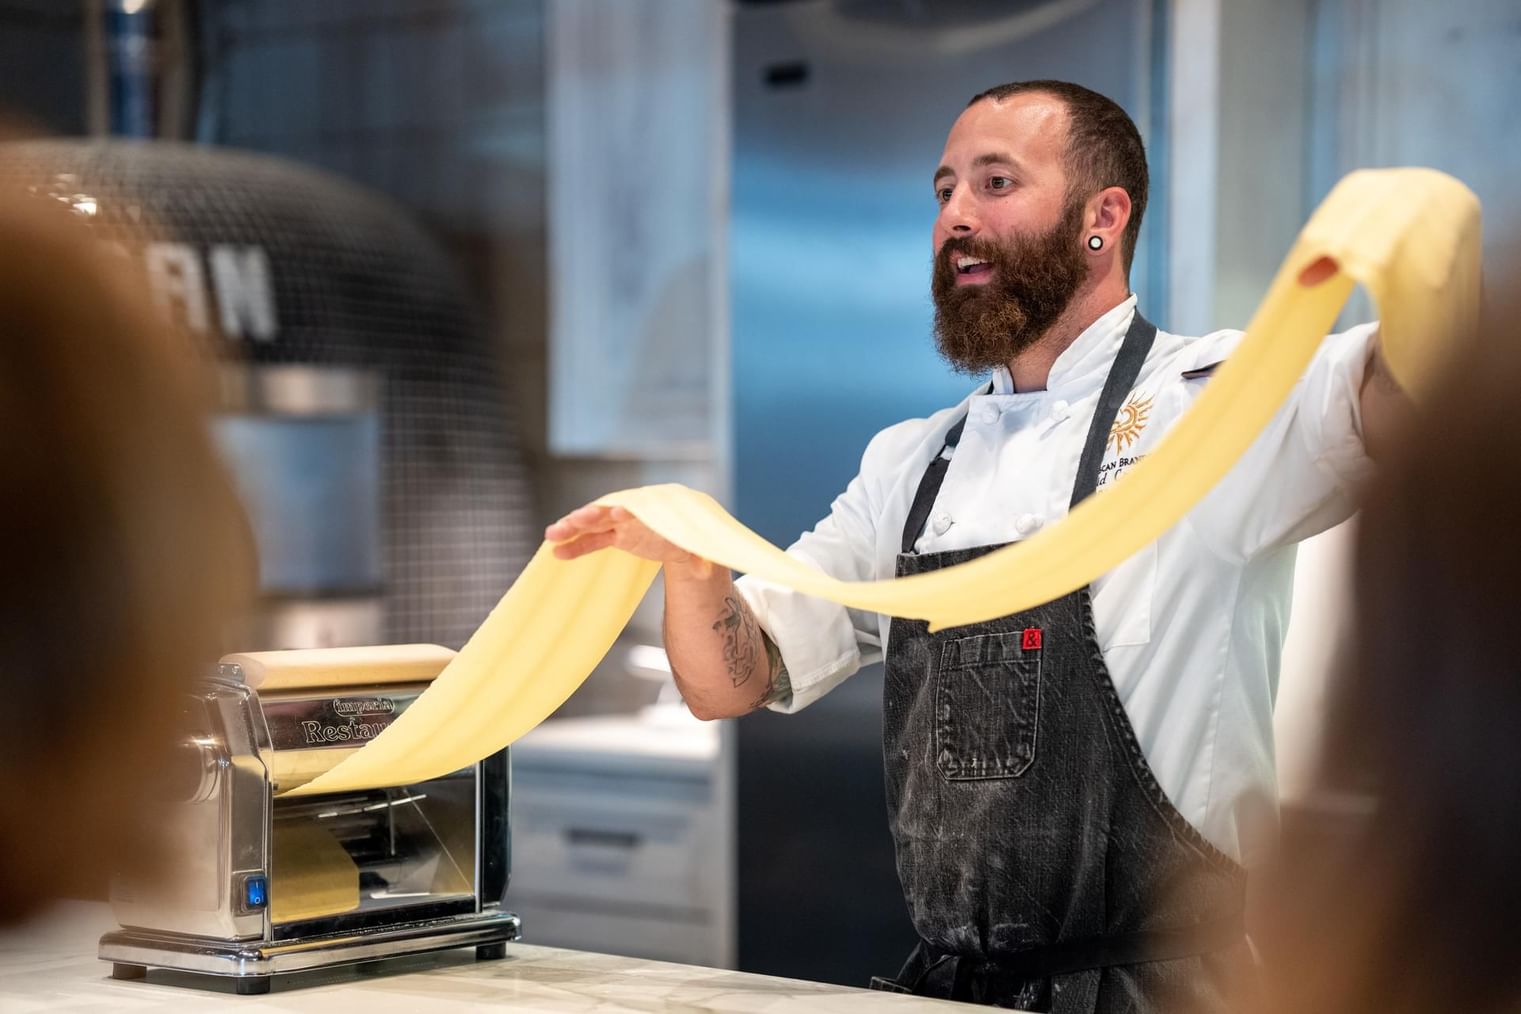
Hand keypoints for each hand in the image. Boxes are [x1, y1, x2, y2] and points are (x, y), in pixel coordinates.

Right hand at [545, 504, 712, 574]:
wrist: (683, 533)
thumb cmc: (691, 536)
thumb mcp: (697, 547)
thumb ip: (697, 557)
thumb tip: (705, 571)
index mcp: (655, 509)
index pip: (641, 506)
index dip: (628, 508)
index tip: (616, 512)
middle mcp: (634, 512)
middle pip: (609, 509)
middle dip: (592, 514)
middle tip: (573, 520)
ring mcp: (621, 523)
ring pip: (594, 523)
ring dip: (573, 528)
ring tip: (551, 536)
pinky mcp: (615, 535)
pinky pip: (591, 540)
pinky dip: (575, 546)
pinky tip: (557, 554)